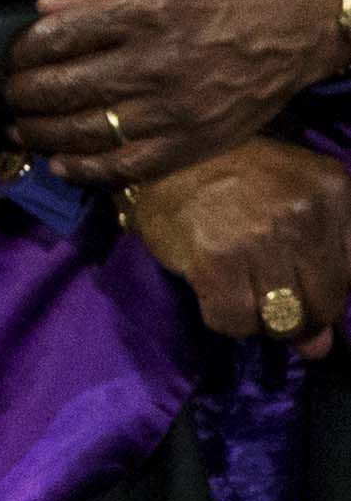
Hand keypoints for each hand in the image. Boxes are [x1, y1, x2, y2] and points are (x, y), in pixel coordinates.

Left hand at [6, 0, 341, 188]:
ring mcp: (176, 109)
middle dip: (20, 94)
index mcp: (144, 9)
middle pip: (62, 89)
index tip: (8, 56)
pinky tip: (61, 163)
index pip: (56, 38)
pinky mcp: (196, 140)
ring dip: (41, 134)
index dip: (20, 51)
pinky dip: (88, 170)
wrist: (306, 19)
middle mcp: (156, 63)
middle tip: (5, 93)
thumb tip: (45, 9)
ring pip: (87, 133)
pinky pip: (130, 166)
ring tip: (18, 127)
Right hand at [123, 136, 350, 355]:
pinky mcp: (215, 260)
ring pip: (280, 322)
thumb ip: (322, 267)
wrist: (168, 153)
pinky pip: (234, 322)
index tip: (301, 280)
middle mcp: (303, 214)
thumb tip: (317, 348)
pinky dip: (226, 319)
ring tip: (241, 289)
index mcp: (333, 191)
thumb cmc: (242, 177)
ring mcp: (259, 238)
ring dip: (261, 319)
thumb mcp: (298, 201)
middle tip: (269, 292)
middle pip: (321, 306)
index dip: (326, 290)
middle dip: (298, 313)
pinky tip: (215, 291)